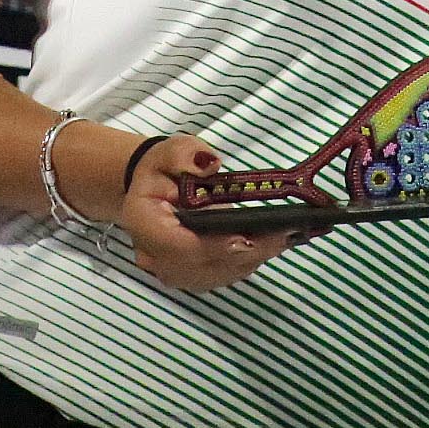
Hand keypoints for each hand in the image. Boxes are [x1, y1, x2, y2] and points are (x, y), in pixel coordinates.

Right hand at [115, 132, 295, 294]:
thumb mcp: (170, 151)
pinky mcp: (189, 276)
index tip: (249, 237)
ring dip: (251, 259)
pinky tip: (270, 246)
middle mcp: (153, 257)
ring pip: (216, 274)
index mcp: (143, 224)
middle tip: (284, 235)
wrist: (153, 191)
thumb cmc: (162, 170)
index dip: (215, 246)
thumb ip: (185, 156)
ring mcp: (171, 272)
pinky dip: (246, 262)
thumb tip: (210, 166)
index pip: (180, 245)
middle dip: (246, 252)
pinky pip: (220, 275)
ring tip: (284, 238)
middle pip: (203, 265)